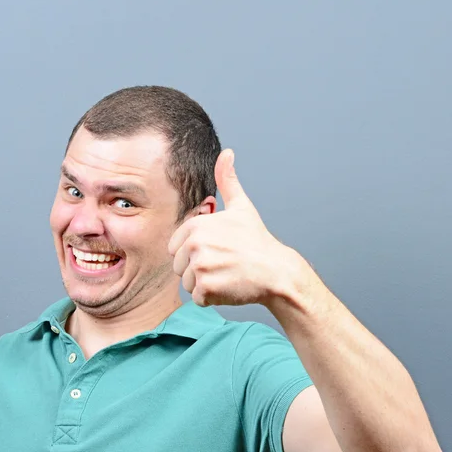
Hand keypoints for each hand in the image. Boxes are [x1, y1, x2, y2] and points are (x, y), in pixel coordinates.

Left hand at [168, 149, 297, 306]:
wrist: (277, 272)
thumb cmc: (257, 241)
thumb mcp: (242, 207)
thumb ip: (228, 181)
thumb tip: (227, 152)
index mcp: (196, 225)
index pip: (175, 249)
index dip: (194, 254)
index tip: (218, 251)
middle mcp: (195, 243)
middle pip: (179, 268)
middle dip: (198, 270)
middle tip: (224, 264)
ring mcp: (200, 266)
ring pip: (187, 284)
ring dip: (205, 285)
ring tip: (227, 275)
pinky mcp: (206, 288)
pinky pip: (198, 299)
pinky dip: (212, 298)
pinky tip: (230, 286)